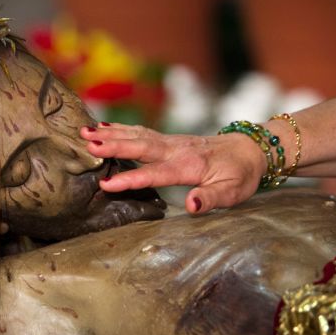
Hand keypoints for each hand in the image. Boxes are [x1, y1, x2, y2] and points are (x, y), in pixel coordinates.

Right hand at [80, 123, 265, 213]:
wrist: (250, 149)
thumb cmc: (240, 174)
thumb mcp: (233, 192)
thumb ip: (211, 198)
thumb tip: (190, 207)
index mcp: (189, 165)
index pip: (155, 173)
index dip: (130, 179)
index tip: (107, 184)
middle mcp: (175, 149)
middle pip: (140, 145)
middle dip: (113, 144)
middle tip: (88, 143)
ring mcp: (170, 142)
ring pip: (137, 135)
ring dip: (112, 133)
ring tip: (85, 132)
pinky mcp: (168, 139)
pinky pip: (140, 132)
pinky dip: (121, 128)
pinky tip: (104, 127)